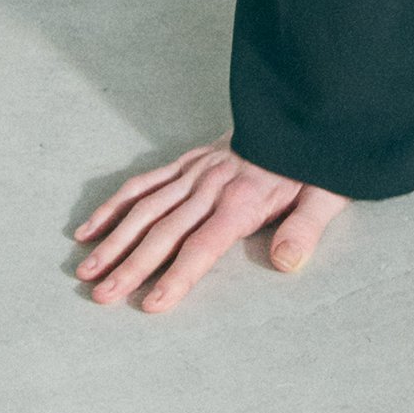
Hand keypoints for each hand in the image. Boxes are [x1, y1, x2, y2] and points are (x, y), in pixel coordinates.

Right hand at [73, 138, 349, 313]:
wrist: (308, 110)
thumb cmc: (316, 161)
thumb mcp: (325, 194)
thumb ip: (305, 228)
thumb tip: (286, 262)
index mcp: (244, 199)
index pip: (205, 243)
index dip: (179, 274)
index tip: (152, 303)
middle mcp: (213, 186)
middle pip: (166, 230)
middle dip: (132, 265)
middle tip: (102, 296)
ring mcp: (196, 172)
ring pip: (147, 207)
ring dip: (115, 239)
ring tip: (87, 270)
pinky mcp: (189, 161)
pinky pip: (146, 182)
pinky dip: (116, 204)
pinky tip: (90, 228)